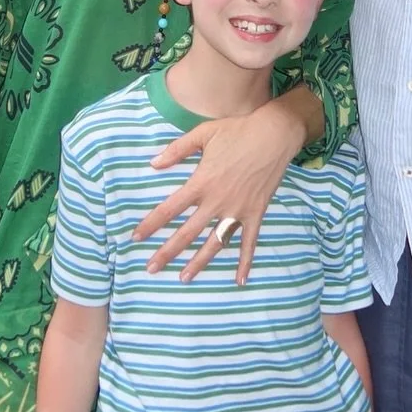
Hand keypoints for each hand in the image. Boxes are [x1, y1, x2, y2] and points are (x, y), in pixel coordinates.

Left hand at [136, 104, 305, 282]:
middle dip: (167, 252)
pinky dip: (245, 262)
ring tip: (184, 278)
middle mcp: (216, 201)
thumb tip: (152, 164)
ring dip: (198, 262)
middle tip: (151, 268)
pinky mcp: (255, 213)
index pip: (169, 209)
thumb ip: (176, 150)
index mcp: (200, 182)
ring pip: (214, 243)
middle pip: (187, 233)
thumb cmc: (238, 131)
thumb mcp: (202, 134)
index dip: (151, 224)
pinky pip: (249, 242)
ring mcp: (236, 210)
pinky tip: (239, 281)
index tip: (136, 238)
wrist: (274, 134)